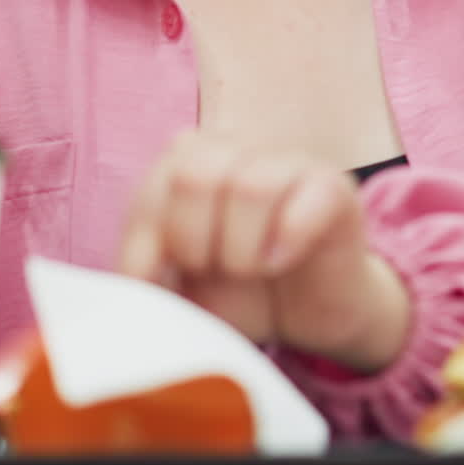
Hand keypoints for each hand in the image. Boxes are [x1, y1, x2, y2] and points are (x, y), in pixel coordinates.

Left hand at [119, 130, 409, 371]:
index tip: (156, 285)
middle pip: (194, 174)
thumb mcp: (181, 290)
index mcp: (188, 161)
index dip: (146, 245)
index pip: (152, 187)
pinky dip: (287, 240)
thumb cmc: (240, 293)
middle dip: (193, 241)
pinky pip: (307, 198)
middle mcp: (236, 147)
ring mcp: (288, 162)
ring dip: (242, 249)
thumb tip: (129, 283)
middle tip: (212, 270)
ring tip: (251, 269)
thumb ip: (148, 275)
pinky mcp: (334, 186)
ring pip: (248, 185)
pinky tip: (282, 261)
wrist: (311, 317)